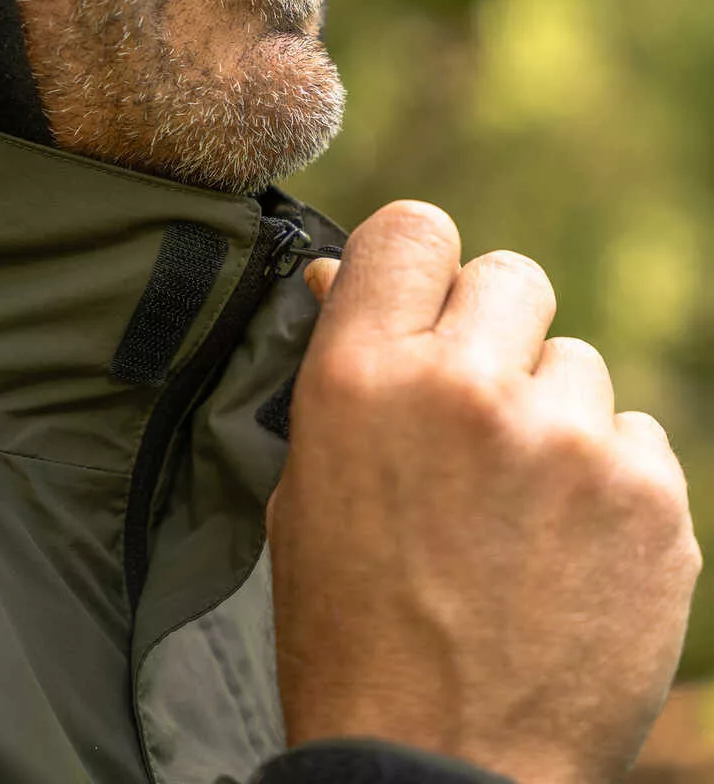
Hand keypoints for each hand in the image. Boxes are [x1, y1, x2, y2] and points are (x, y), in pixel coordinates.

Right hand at [269, 200, 701, 783]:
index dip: (416, 257)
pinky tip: (565, 540)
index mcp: (362, 379)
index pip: (411, 231)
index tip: (420, 293)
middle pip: (511, 275)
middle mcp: (466, 389)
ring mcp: (569, 440)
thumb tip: (338, 281)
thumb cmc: (350, 622)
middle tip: (471, 402)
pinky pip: (631, 433)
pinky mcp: (651, 497)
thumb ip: (340, 368)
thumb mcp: (309, 482)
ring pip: (576, 360)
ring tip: (517, 496)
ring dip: (547, 407)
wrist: (439, 760)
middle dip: (490, 327)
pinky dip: (601, 471)